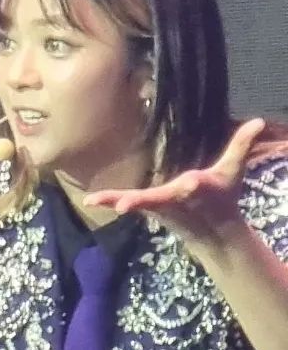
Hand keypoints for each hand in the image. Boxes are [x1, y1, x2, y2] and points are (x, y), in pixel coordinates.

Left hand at [83, 118, 264, 252]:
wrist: (212, 230)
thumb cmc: (222, 194)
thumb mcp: (233, 171)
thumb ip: (241, 145)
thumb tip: (258, 120)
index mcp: (197, 189)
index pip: (196, 186)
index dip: (194, 185)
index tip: (192, 182)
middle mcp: (175, 200)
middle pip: (157, 200)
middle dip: (141, 202)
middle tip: (123, 205)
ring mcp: (159, 207)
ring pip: (136, 202)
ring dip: (116, 200)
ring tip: (94, 199)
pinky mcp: (148, 208)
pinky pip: (126, 202)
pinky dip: (109, 200)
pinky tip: (90, 199)